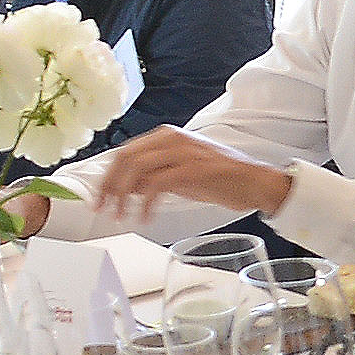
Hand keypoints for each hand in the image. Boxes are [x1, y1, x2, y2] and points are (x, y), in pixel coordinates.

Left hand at [89, 127, 292, 225]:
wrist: (256, 182)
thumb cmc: (221, 179)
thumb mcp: (181, 176)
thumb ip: (154, 177)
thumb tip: (127, 187)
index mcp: (166, 137)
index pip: (124, 152)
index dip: (107, 176)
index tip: (99, 198)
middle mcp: (172, 139)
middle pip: (125, 158)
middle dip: (109, 186)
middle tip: (103, 209)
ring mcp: (184, 151)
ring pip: (138, 169)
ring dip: (123, 196)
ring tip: (121, 216)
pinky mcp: (194, 168)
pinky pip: (158, 184)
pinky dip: (146, 203)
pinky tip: (145, 217)